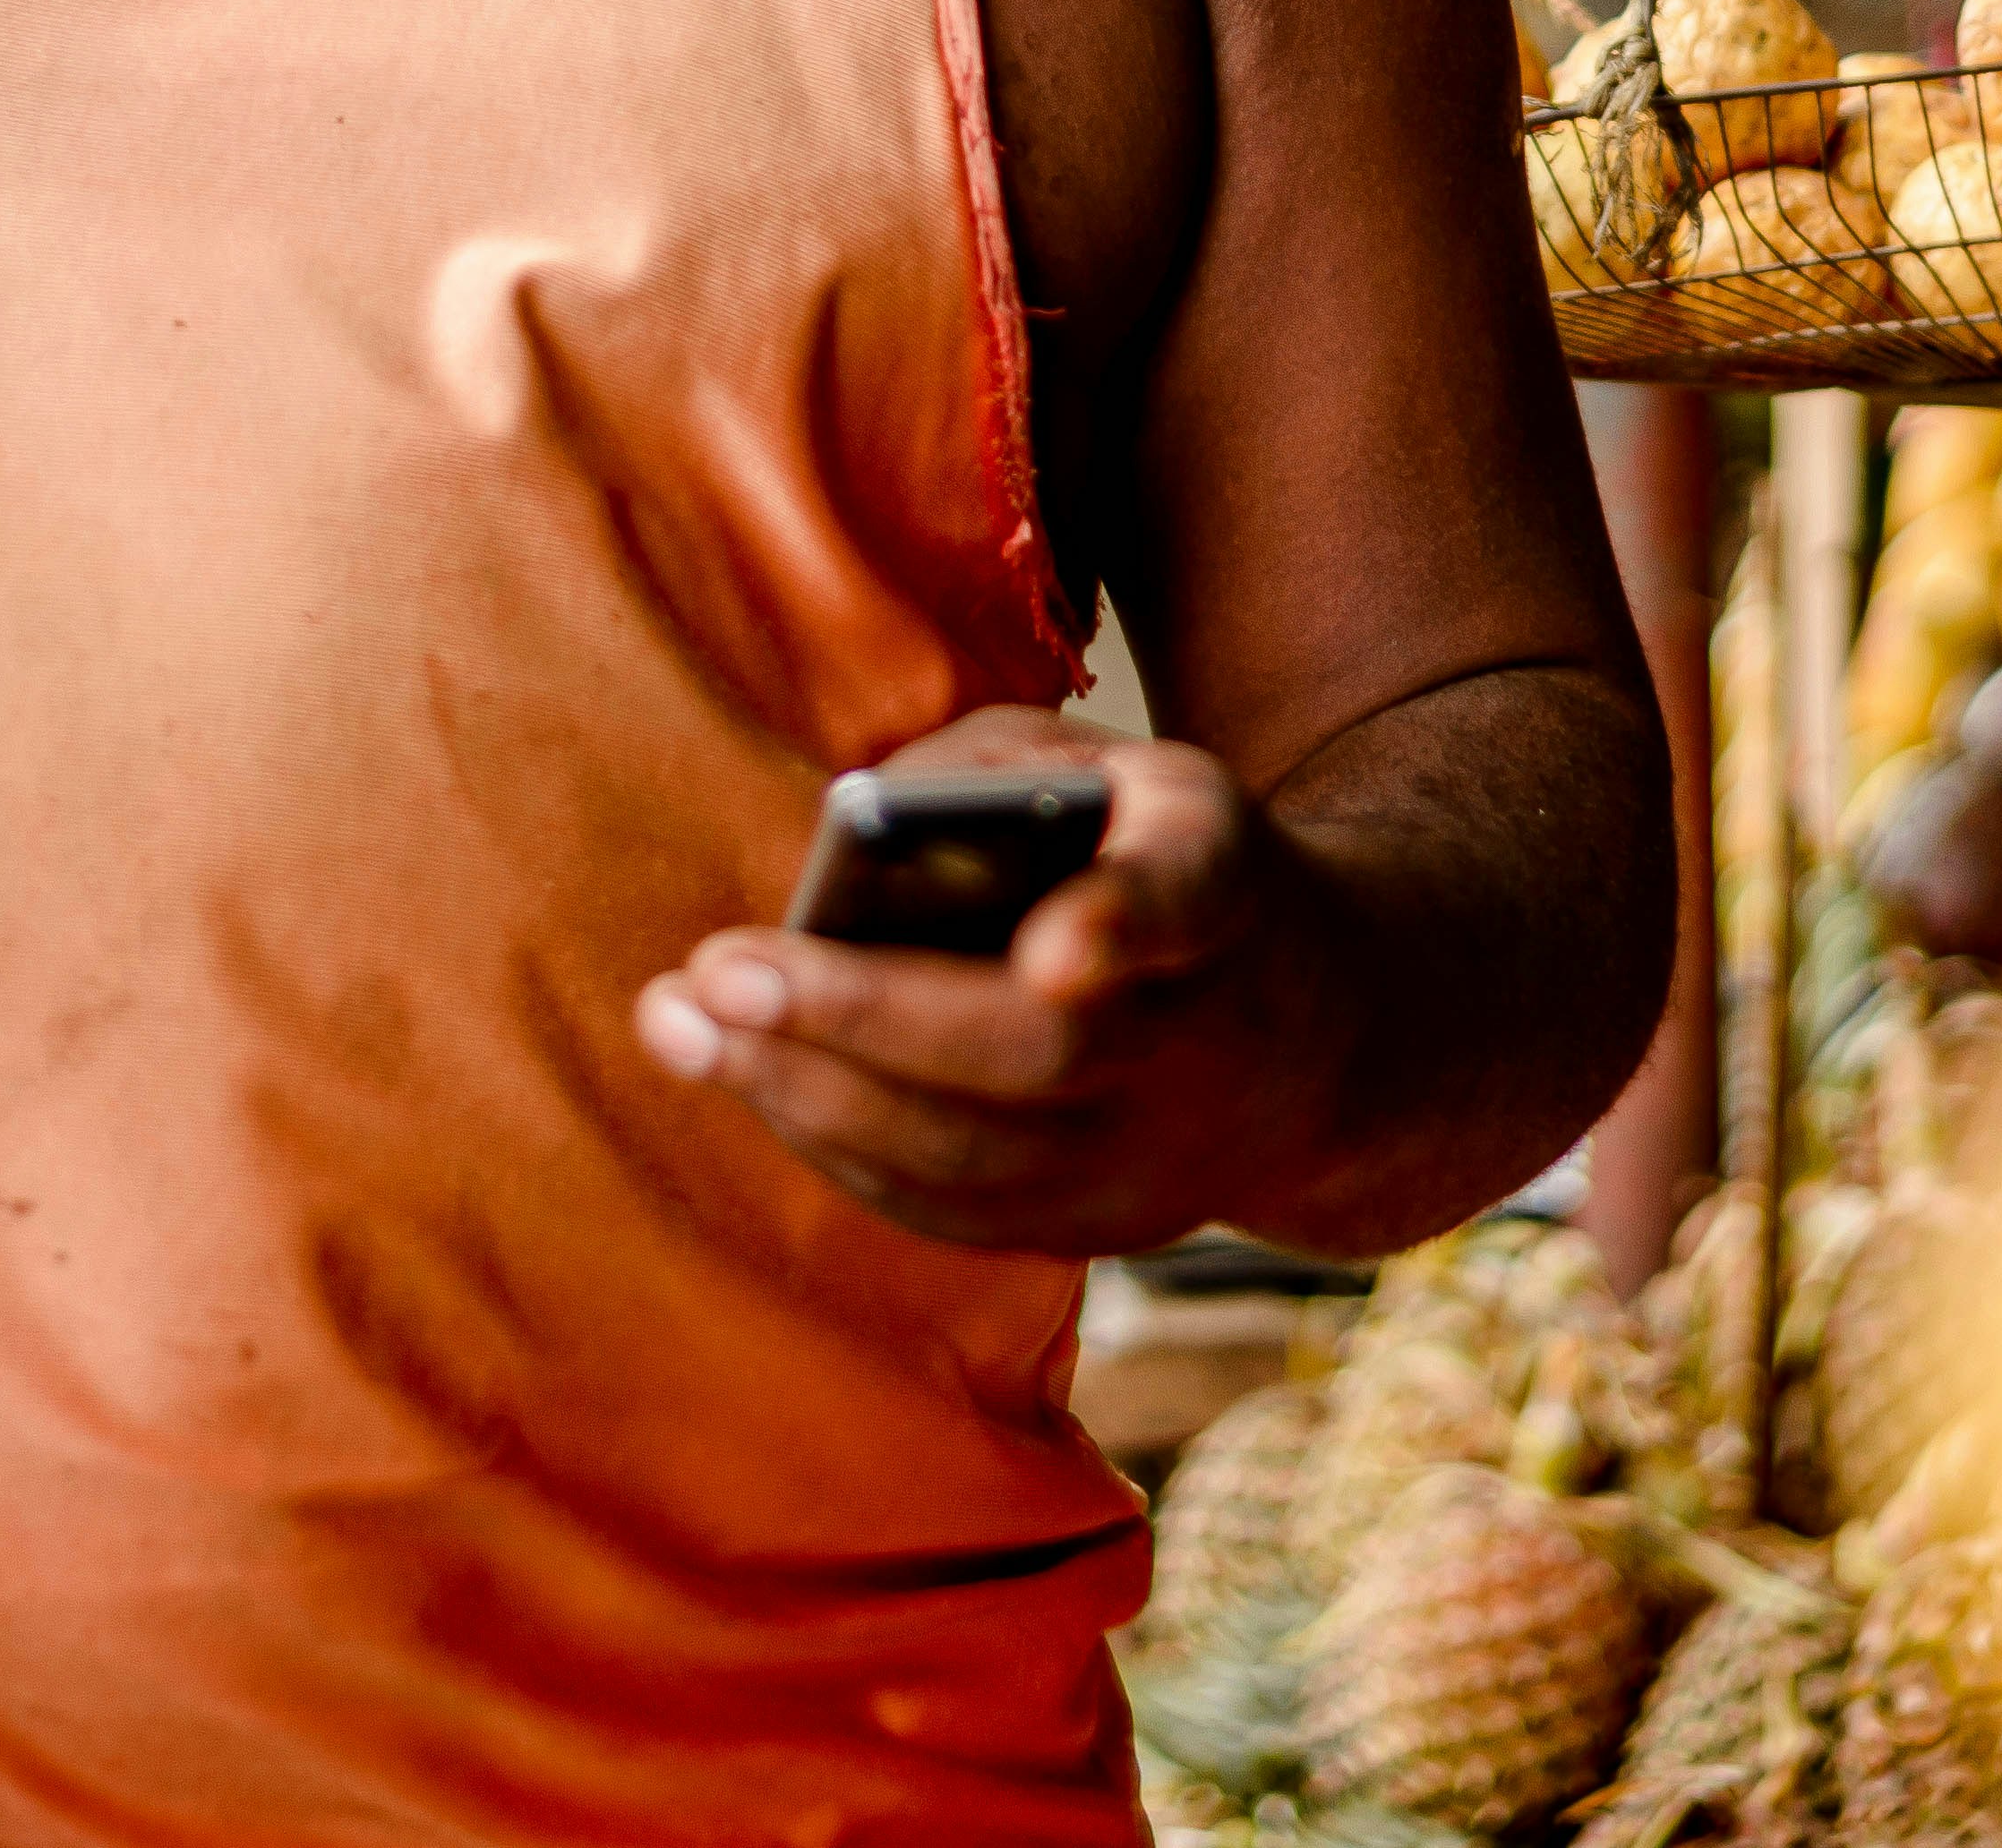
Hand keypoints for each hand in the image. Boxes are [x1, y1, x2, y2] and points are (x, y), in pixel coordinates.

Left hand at [636, 712, 1332, 1257]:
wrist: (1322, 1031)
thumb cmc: (1158, 859)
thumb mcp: (1121, 773)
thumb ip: (995, 774)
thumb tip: (855, 831)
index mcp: (1223, 884)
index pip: (1186, 900)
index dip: (1125, 925)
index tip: (1051, 947)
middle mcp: (1207, 1036)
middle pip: (1038, 1053)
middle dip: (862, 1017)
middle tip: (713, 973)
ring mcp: (1162, 1156)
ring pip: (977, 1158)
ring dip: (808, 1095)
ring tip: (679, 1025)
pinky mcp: (1108, 1229)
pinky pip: (952, 1210)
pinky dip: (837, 1144)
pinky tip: (747, 1075)